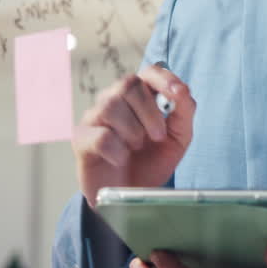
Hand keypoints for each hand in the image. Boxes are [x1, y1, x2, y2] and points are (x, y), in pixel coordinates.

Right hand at [72, 63, 194, 207]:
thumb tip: (182, 90)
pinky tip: (121, 159)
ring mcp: (95, 117)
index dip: (164, 78)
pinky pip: (100, 136)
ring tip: (136, 147)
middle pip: (128, 84)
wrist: (130, 195)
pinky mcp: (82, 139)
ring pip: (111, 105)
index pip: (149, 72)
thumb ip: (184, 112)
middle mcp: (115, 100)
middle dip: (150, 112)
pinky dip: (117, 150)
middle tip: (158, 137)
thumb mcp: (178, 138)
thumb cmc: (151, 161)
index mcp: (140, 97)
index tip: (177, 93)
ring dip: (133, 130)